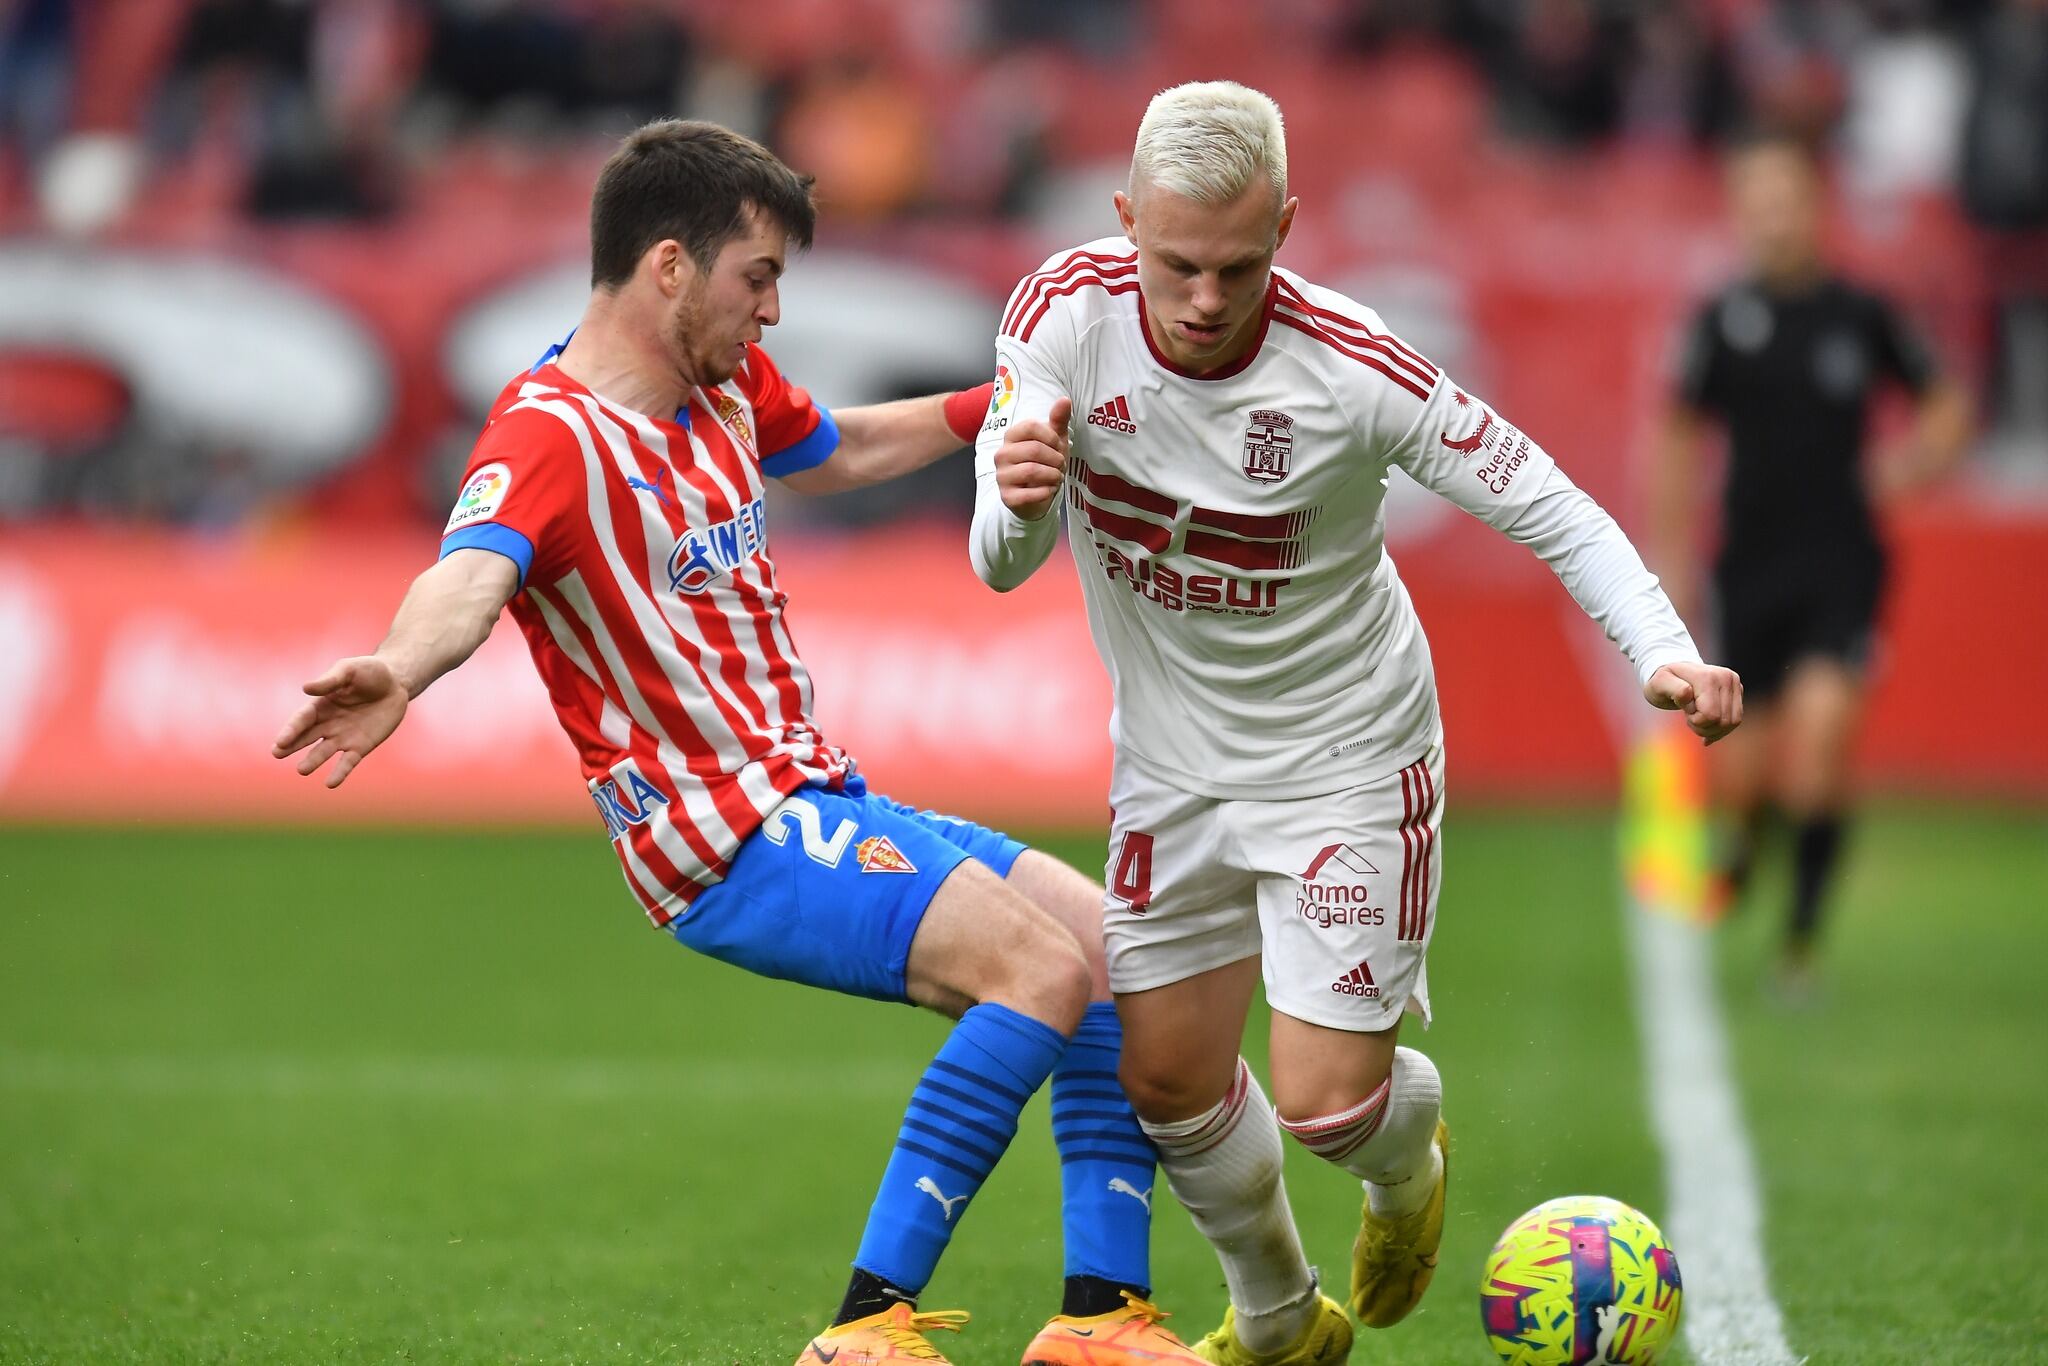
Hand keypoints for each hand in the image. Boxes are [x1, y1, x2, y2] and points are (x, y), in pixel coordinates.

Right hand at [272, 656, 409, 787]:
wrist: (396, 684)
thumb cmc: (369, 672)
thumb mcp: (349, 670)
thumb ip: (330, 681)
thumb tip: (306, 688)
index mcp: (321, 705)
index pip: (302, 719)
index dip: (291, 730)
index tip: (280, 740)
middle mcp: (327, 724)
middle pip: (306, 737)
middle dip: (291, 745)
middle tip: (277, 754)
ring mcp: (343, 737)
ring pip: (324, 752)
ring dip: (313, 761)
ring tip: (302, 770)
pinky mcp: (360, 747)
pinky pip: (348, 762)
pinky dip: (339, 772)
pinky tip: (330, 784)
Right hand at [995, 396, 1070, 520]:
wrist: (1036, 495)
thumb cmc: (1045, 463)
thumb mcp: (1054, 440)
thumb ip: (1058, 420)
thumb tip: (1065, 400)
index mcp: (1011, 436)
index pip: (1031, 426)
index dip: (1051, 437)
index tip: (1058, 446)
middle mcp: (1002, 454)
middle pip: (1034, 449)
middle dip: (1056, 459)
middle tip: (1060, 465)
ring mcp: (1002, 476)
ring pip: (1032, 471)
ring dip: (1053, 475)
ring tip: (1056, 477)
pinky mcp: (1007, 496)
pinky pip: (1029, 493)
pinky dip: (1046, 492)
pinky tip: (1049, 490)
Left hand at [1645, 661, 1742, 744]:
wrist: (1674, 672)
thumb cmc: (1663, 682)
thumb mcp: (1659, 684)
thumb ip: (1673, 689)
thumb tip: (1688, 693)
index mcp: (1707, 676)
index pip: (1710, 716)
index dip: (1695, 721)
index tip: (1684, 709)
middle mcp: (1726, 677)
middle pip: (1723, 721)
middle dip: (1703, 727)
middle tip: (1690, 716)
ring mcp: (1734, 683)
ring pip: (1732, 723)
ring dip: (1712, 729)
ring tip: (1698, 718)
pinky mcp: (1738, 691)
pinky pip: (1736, 719)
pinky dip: (1720, 728)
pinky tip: (1707, 725)